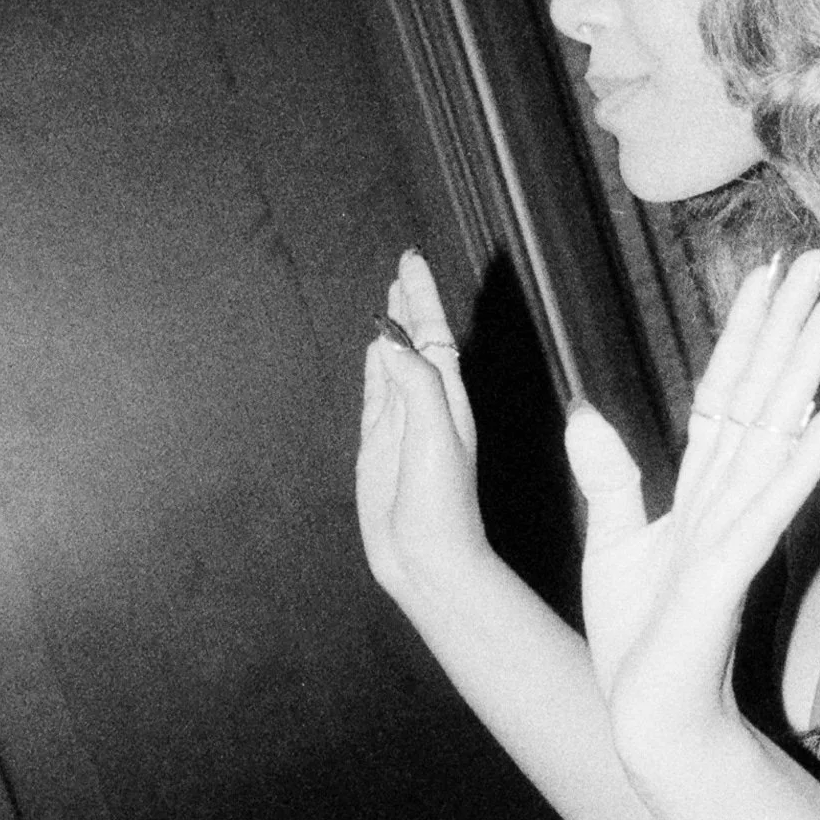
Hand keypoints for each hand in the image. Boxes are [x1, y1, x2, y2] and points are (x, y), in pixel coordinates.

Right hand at [356, 252, 485, 606]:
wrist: (428, 559)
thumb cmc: (441, 504)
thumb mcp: (434, 438)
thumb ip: (417, 386)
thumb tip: (388, 342)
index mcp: (446, 396)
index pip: (432, 333)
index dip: (421, 296)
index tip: (409, 260)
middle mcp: (426, 404)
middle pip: (415, 339)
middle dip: (408, 303)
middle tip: (401, 265)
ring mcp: (401, 424)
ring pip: (394, 361)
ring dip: (392, 330)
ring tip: (388, 298)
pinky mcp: (379, 445)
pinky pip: (376, 392)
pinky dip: (375, 366)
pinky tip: (374, 351)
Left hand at [567, 250, 819, 768]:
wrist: (650, 714)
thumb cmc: (640, 639)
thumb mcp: (612, 544)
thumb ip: (609, 478)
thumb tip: (585, 414)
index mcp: (699, 487)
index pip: (727, 388)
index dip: (747, 327)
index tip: (768, 269)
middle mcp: (729, 496)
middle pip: (764, 391)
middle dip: (792, 324)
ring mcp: (736, 529)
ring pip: (775, 432)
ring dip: (807, 369)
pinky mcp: (729, 569)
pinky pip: (768, 505)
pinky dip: (796, 460)